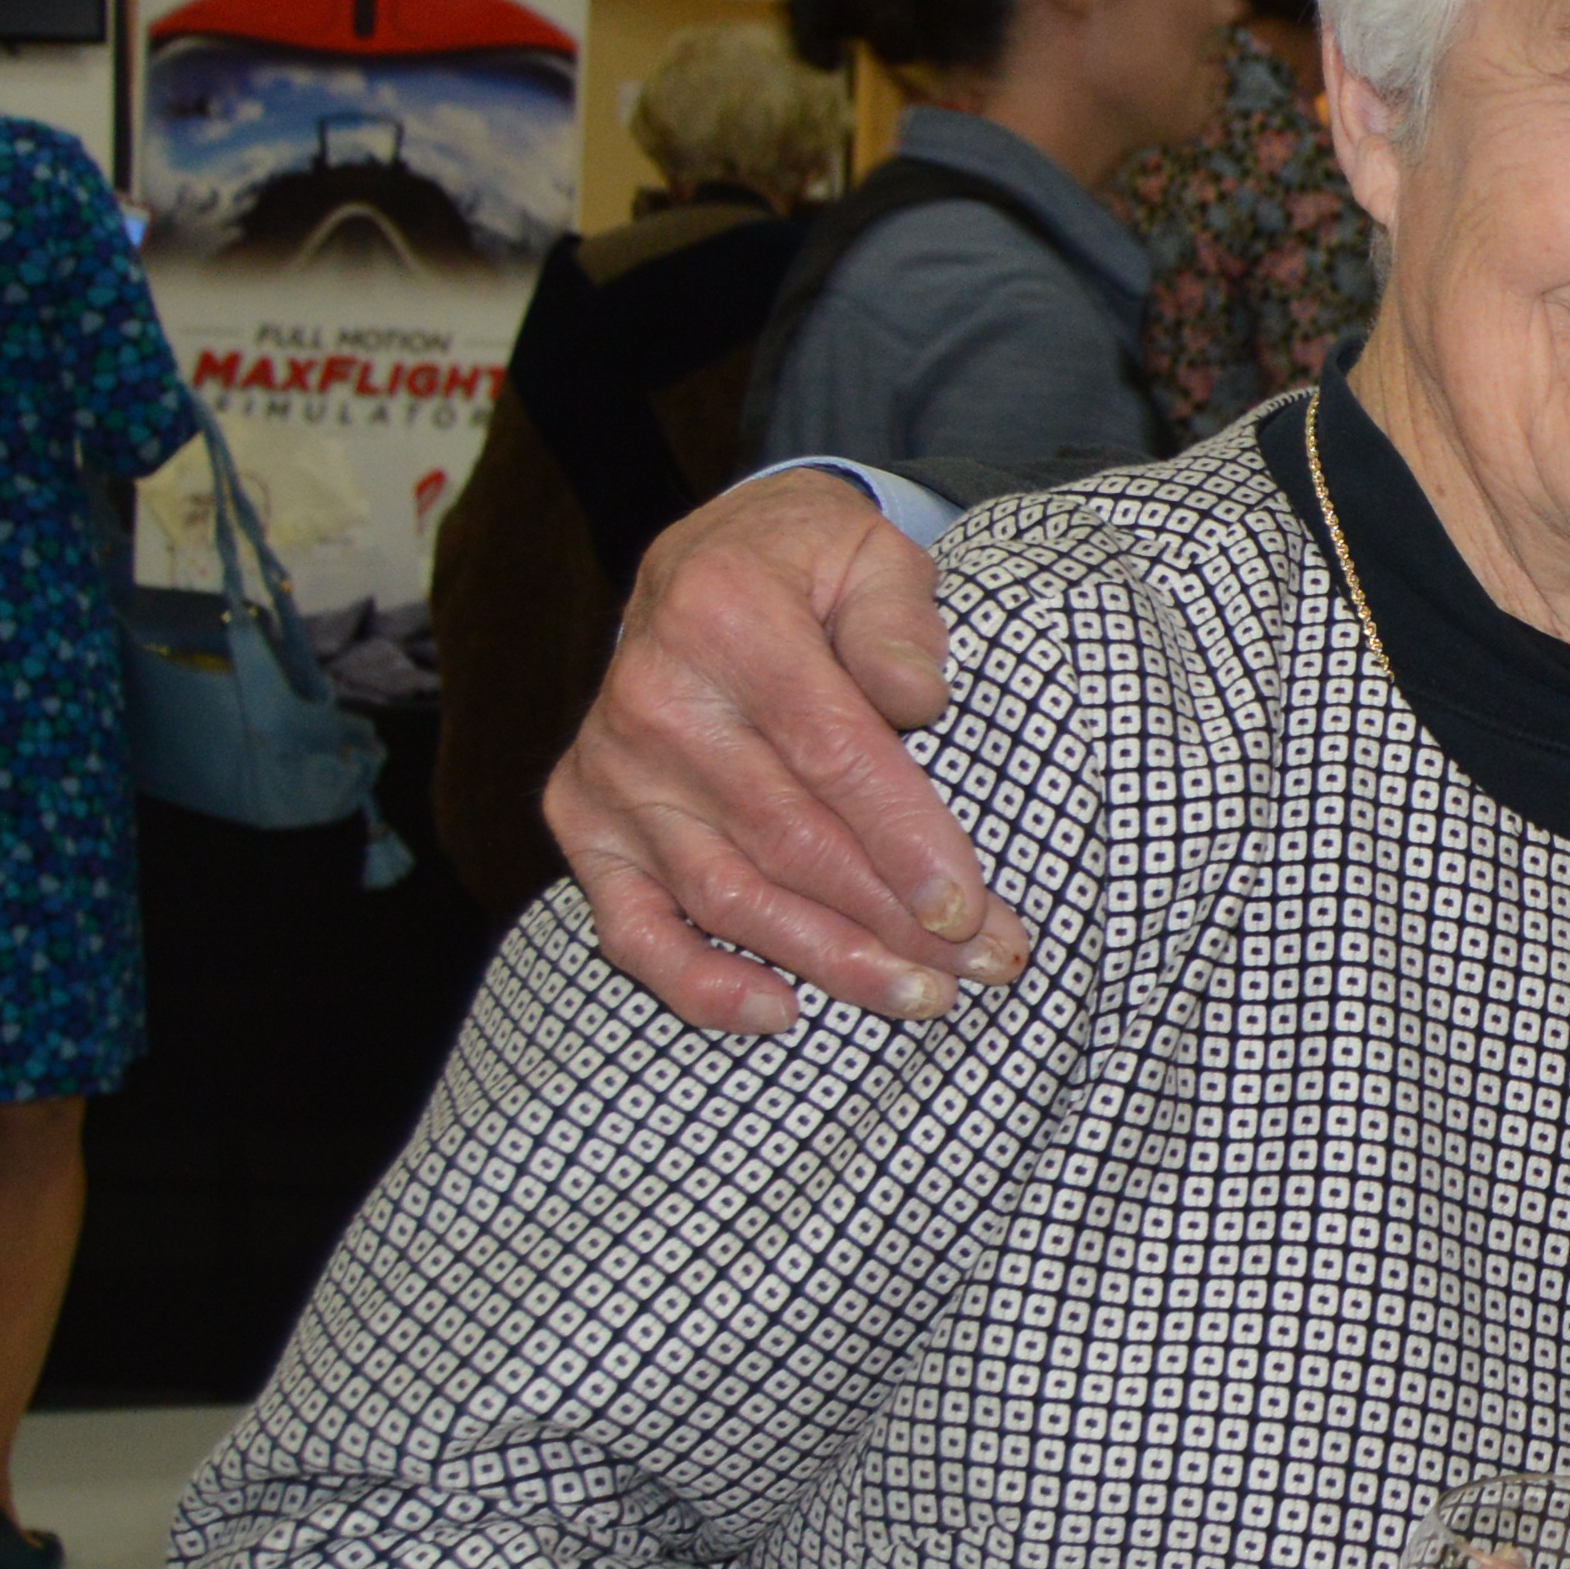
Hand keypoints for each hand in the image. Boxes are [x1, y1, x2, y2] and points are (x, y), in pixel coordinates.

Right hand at [544, 471, 1017, 1033]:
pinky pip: (631, 927)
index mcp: (725, 619)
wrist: (703, 562)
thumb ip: (898, 618)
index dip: (904, 839)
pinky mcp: (583, 822)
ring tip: (921, 997)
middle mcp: (652, 700)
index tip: (970, 909)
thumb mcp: (869, 555)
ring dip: (830, 962)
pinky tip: (780, 1013)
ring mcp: (611, 770)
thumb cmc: (806, 569)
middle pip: (789, 840)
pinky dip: (698, 984)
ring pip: (727, 897)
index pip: (830, 752)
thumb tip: (920, 696)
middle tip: (986, 967)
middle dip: (894, 920)